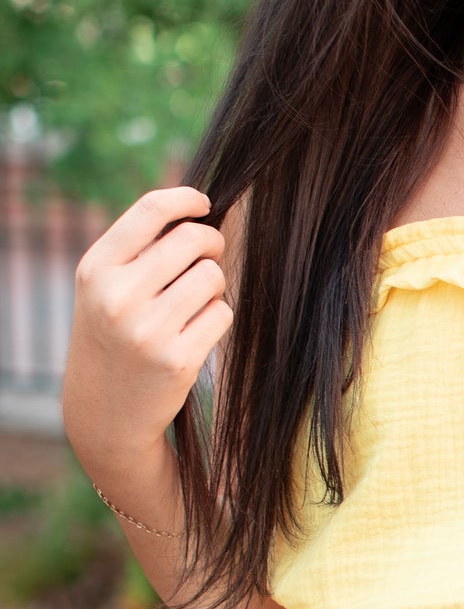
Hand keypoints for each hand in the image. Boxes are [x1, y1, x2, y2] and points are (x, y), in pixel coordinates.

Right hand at [63, 185, 230, 477]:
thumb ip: (140, 248)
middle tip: (208, 257)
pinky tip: (195, 332)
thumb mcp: (105, 287)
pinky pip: (222, 313)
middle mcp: (117, 296)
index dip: (186, 199)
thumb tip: (201, 209)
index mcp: (96, 269)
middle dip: (211, 243)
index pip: (150, 210)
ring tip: (193, 303)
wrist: (104, 410)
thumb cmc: (113, 334)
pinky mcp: (177, 360)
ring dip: (213, 285)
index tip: (204, 204)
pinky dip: (217, 317)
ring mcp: (147, 330)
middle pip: (192, 239)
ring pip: (213, 276)